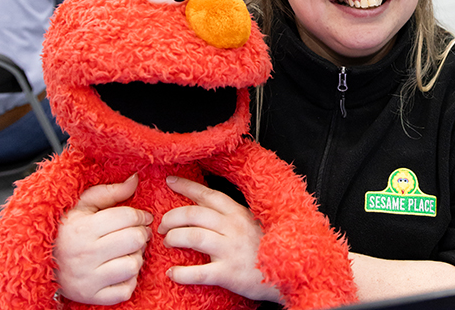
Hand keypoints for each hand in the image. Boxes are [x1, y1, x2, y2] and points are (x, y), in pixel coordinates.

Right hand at [54, 174, 153, 304]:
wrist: (41, 266)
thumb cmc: (67, 232)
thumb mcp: (82, 206)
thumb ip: (110, 192)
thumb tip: (135, 179)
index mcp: (82, 228)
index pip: (128, 217)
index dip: (141, 216)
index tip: (142, 217)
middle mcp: (84, 254)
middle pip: (135, 240)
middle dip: (140, 234)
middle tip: (135, 234)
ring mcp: (88, 279)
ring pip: (134, 265)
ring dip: (136, 257)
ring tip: (125, 252)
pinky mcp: (92, 297)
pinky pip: (126, 289)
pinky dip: (129, 280)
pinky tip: (119, 270)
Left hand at [159, 176, 281, 302]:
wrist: (291, 271)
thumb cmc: (268, 249)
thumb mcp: (252, 224)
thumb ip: (231, 215)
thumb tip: (204, 207)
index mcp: (239, 214)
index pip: (208, 195)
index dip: (187, 186)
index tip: (170, 181)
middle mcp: (234, 228)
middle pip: (195, 214)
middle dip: (172, 217)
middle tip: (162, 225)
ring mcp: (231, 251)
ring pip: (194, 236)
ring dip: (175, 237)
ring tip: (168, 241)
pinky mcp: (229, 273)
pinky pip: (199, 272)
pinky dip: (182, 273)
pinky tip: (173, 273)